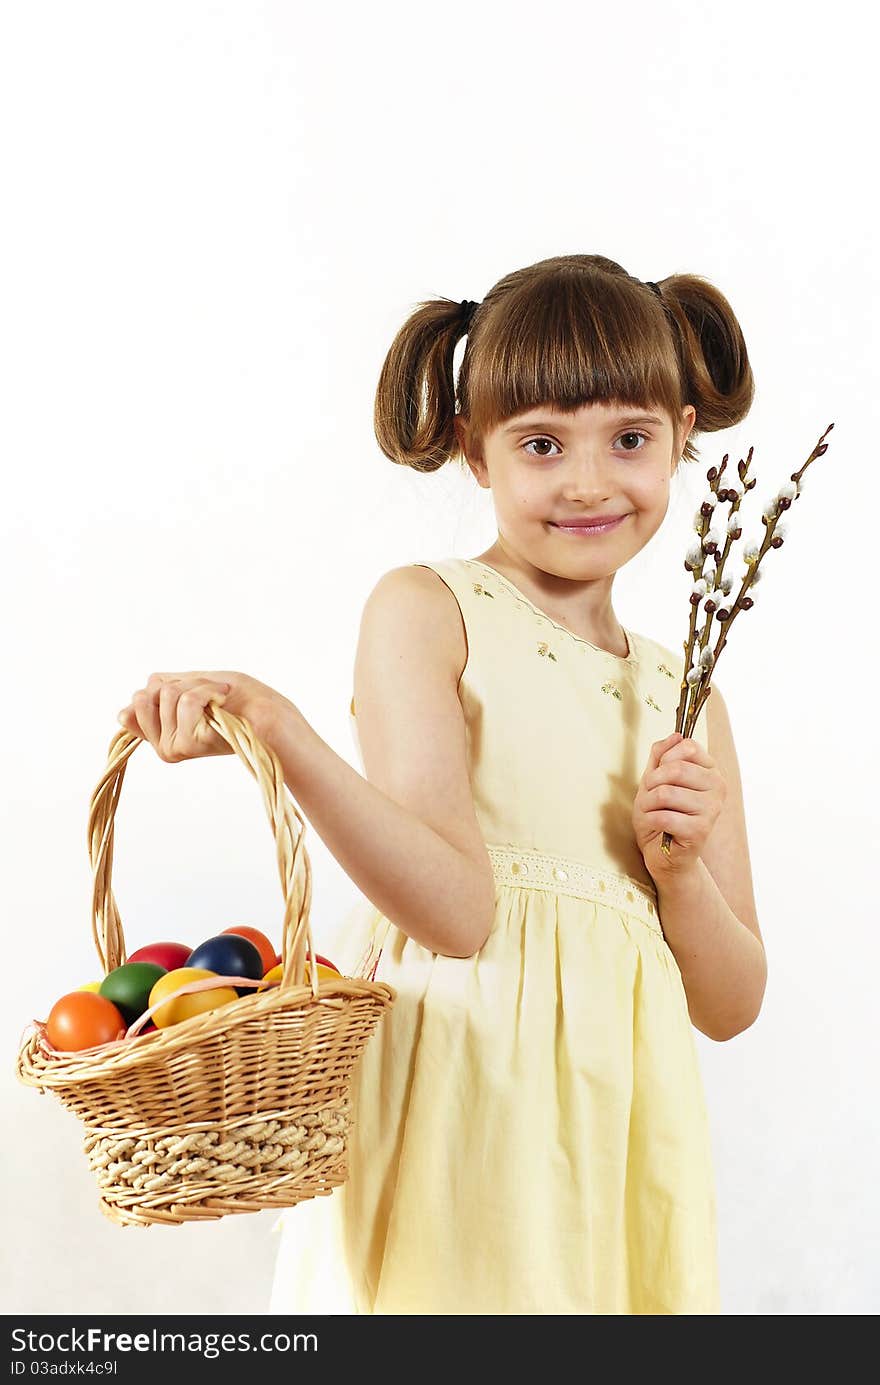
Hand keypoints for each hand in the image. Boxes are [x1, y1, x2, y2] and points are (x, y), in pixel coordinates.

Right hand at [116, 671, 290, 762]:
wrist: (269, 716)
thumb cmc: (237, 700)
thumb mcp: (190, 688)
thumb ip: (157, 695)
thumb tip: (124, 710)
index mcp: (161, 735)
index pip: (133, 707)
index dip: (159, 691)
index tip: (190, 695)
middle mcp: (163, 747)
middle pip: (146, 694)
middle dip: (181, 683)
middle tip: (208, 695)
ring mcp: (174, 748)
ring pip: (168, 694)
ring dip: (200, 685)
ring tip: (220, 699)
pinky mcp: (189, 744)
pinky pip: (186, 700)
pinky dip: (208, 690)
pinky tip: (223, 702)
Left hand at [632, 731, 726, 881]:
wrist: (661, 854)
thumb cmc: (659, 815)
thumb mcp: (654, 779)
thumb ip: (661, 755)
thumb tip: (676, 734)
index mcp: (710, 771)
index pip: (688, 747)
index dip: (664, 759)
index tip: (658, 776)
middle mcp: (718, 787)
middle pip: (675, 768)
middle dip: (651, 784)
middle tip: (650, 799)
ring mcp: (712, 809)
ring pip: (666, 793)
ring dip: (648, 804)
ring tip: (652, 814)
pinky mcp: (701, 830)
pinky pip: (664, 816)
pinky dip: (651, 821)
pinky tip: (656, 828)